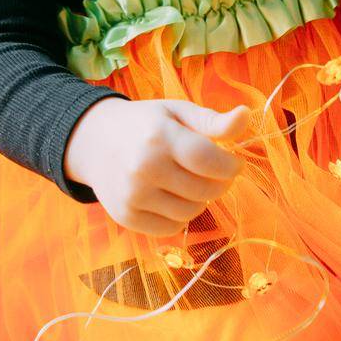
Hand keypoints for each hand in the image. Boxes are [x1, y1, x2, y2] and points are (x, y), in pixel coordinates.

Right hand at [63, 97, 251, 235]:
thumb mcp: (177, 112)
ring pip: (192, 212)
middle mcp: (143, 168)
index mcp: (159, 136)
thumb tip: (246, 116)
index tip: (234, 163)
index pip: (208, 160)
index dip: (230, 166)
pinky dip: (181, 215)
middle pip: (205, 190)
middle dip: (219, 182)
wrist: (93, 141)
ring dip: (201, 199)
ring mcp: (133, 196)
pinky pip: (172, 227)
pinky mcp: (127, 217)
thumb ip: (213, 120)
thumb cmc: (144, 124)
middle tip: (212, 171)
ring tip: (190, 181)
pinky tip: (172, 196)